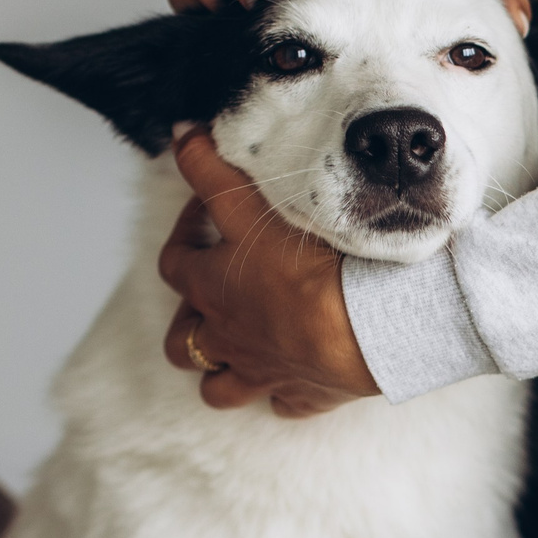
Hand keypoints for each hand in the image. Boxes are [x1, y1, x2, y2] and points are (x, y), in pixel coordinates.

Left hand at [158, 131, 380, 417]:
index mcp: (213, 289)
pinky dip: (281, 393)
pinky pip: (281, 404)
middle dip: (189, 321)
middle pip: (182, 340)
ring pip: (217, 387)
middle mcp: (228, 336)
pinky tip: (292, 378)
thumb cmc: (308, 268)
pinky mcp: (304, 395)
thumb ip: (210, 168)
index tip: (207, 214)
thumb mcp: (250, 206)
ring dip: (219, 370)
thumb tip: (180, 134)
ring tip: (237, 349)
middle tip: (215, 296)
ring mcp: (262, 373)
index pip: (175, 262)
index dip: (184, 235)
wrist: (362, 326)